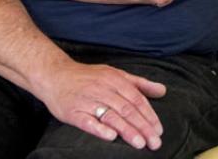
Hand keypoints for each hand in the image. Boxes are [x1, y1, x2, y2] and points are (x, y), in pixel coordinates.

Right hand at [38, 59, 167, 150]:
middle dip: (143, 126)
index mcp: (114, 80)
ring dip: (127, 130)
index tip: (159, 130)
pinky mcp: (72, 111)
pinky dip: (99, 129)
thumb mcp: (115, 74)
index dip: (149, 115)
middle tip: (154, 142)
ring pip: (110, 116)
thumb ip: (139, 84)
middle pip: (126, 109)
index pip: (136, 99)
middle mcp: (102, 89)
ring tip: (140, 143)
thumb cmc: (88, 77)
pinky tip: (111, 137)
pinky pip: (87, 121)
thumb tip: (162, 90)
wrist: (54, 75)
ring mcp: (87, 100)